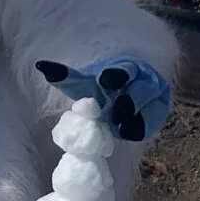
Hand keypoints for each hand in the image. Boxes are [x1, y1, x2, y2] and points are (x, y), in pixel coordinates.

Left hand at [35, 56, 171, 141]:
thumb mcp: (84, 83)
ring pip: (152, 106)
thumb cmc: (101, 89)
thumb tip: (41, 66)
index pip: (126, 69)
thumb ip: (65, 76)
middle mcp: (145, 79)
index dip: (117, 74)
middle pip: (142, 89)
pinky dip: (142, 128)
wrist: (121, 98)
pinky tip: (129, 134)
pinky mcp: (159, 114)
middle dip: (130, 100)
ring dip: (137, 117)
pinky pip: (153, 123)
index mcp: (127, 68)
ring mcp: (156, 97)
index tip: (105, 81)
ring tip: (121, 128)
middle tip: (116, 113)